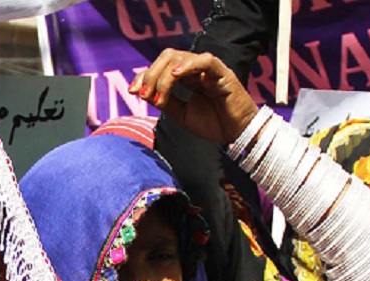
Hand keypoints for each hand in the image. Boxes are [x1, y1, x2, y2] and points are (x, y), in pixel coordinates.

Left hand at [129, 51, 257, 144]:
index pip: (162, 67)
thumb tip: (146, 94)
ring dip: (163, 75)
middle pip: (168, 58)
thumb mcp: (183, 116)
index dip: (145, 76)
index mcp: (187, 78)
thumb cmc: (214, 124)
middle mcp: (196, 70)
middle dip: (151, 74)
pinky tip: (176, 74)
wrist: (237, 134)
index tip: (133, 91)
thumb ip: (167, 103)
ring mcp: (209, 70)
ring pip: (181, 58)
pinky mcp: (222, 73)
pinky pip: (205, 60)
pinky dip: (189, 64)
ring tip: (156, 93)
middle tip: (142, 93)